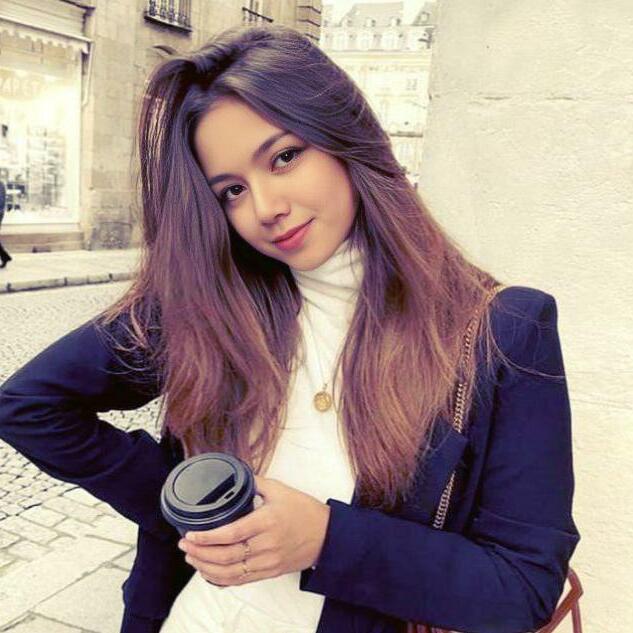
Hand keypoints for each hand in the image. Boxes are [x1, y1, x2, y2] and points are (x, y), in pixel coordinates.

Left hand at [178, 475, 330, 586]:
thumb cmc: (303, 510)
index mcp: (267, 521)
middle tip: (184, 545)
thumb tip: (234, 476)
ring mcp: (268, 562)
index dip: (207, 537)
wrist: (326, 535)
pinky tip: (209, 572)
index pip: (231, 533)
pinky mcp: (270, 572)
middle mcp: (267, 545)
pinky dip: (221, 579)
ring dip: (206, 568)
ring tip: (192, 558)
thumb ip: (255, 483)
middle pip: (227, 556)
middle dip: (201, 553)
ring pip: (231, 572)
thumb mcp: (280, 489)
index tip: (191, 534)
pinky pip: (241, 581)